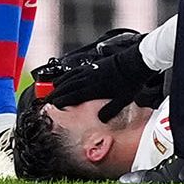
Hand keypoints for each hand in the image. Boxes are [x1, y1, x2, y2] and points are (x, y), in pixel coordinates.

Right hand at [40, 32, 157, 119]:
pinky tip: (67, 76)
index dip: (62, 101)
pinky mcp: (95, 65)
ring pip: (71, 77)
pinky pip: (77, 70)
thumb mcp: (122, 100)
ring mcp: (92, 70)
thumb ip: (110, 111)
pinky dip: (69, 74)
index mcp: (95, 89)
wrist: (136, 63)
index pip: (73, 96)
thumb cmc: (130, 82)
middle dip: (57, 93)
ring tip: (53, 88)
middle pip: (68, 86)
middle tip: (48, 99)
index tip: (53, 106)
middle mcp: (90, 79)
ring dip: (61, 83)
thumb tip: (99, 120)